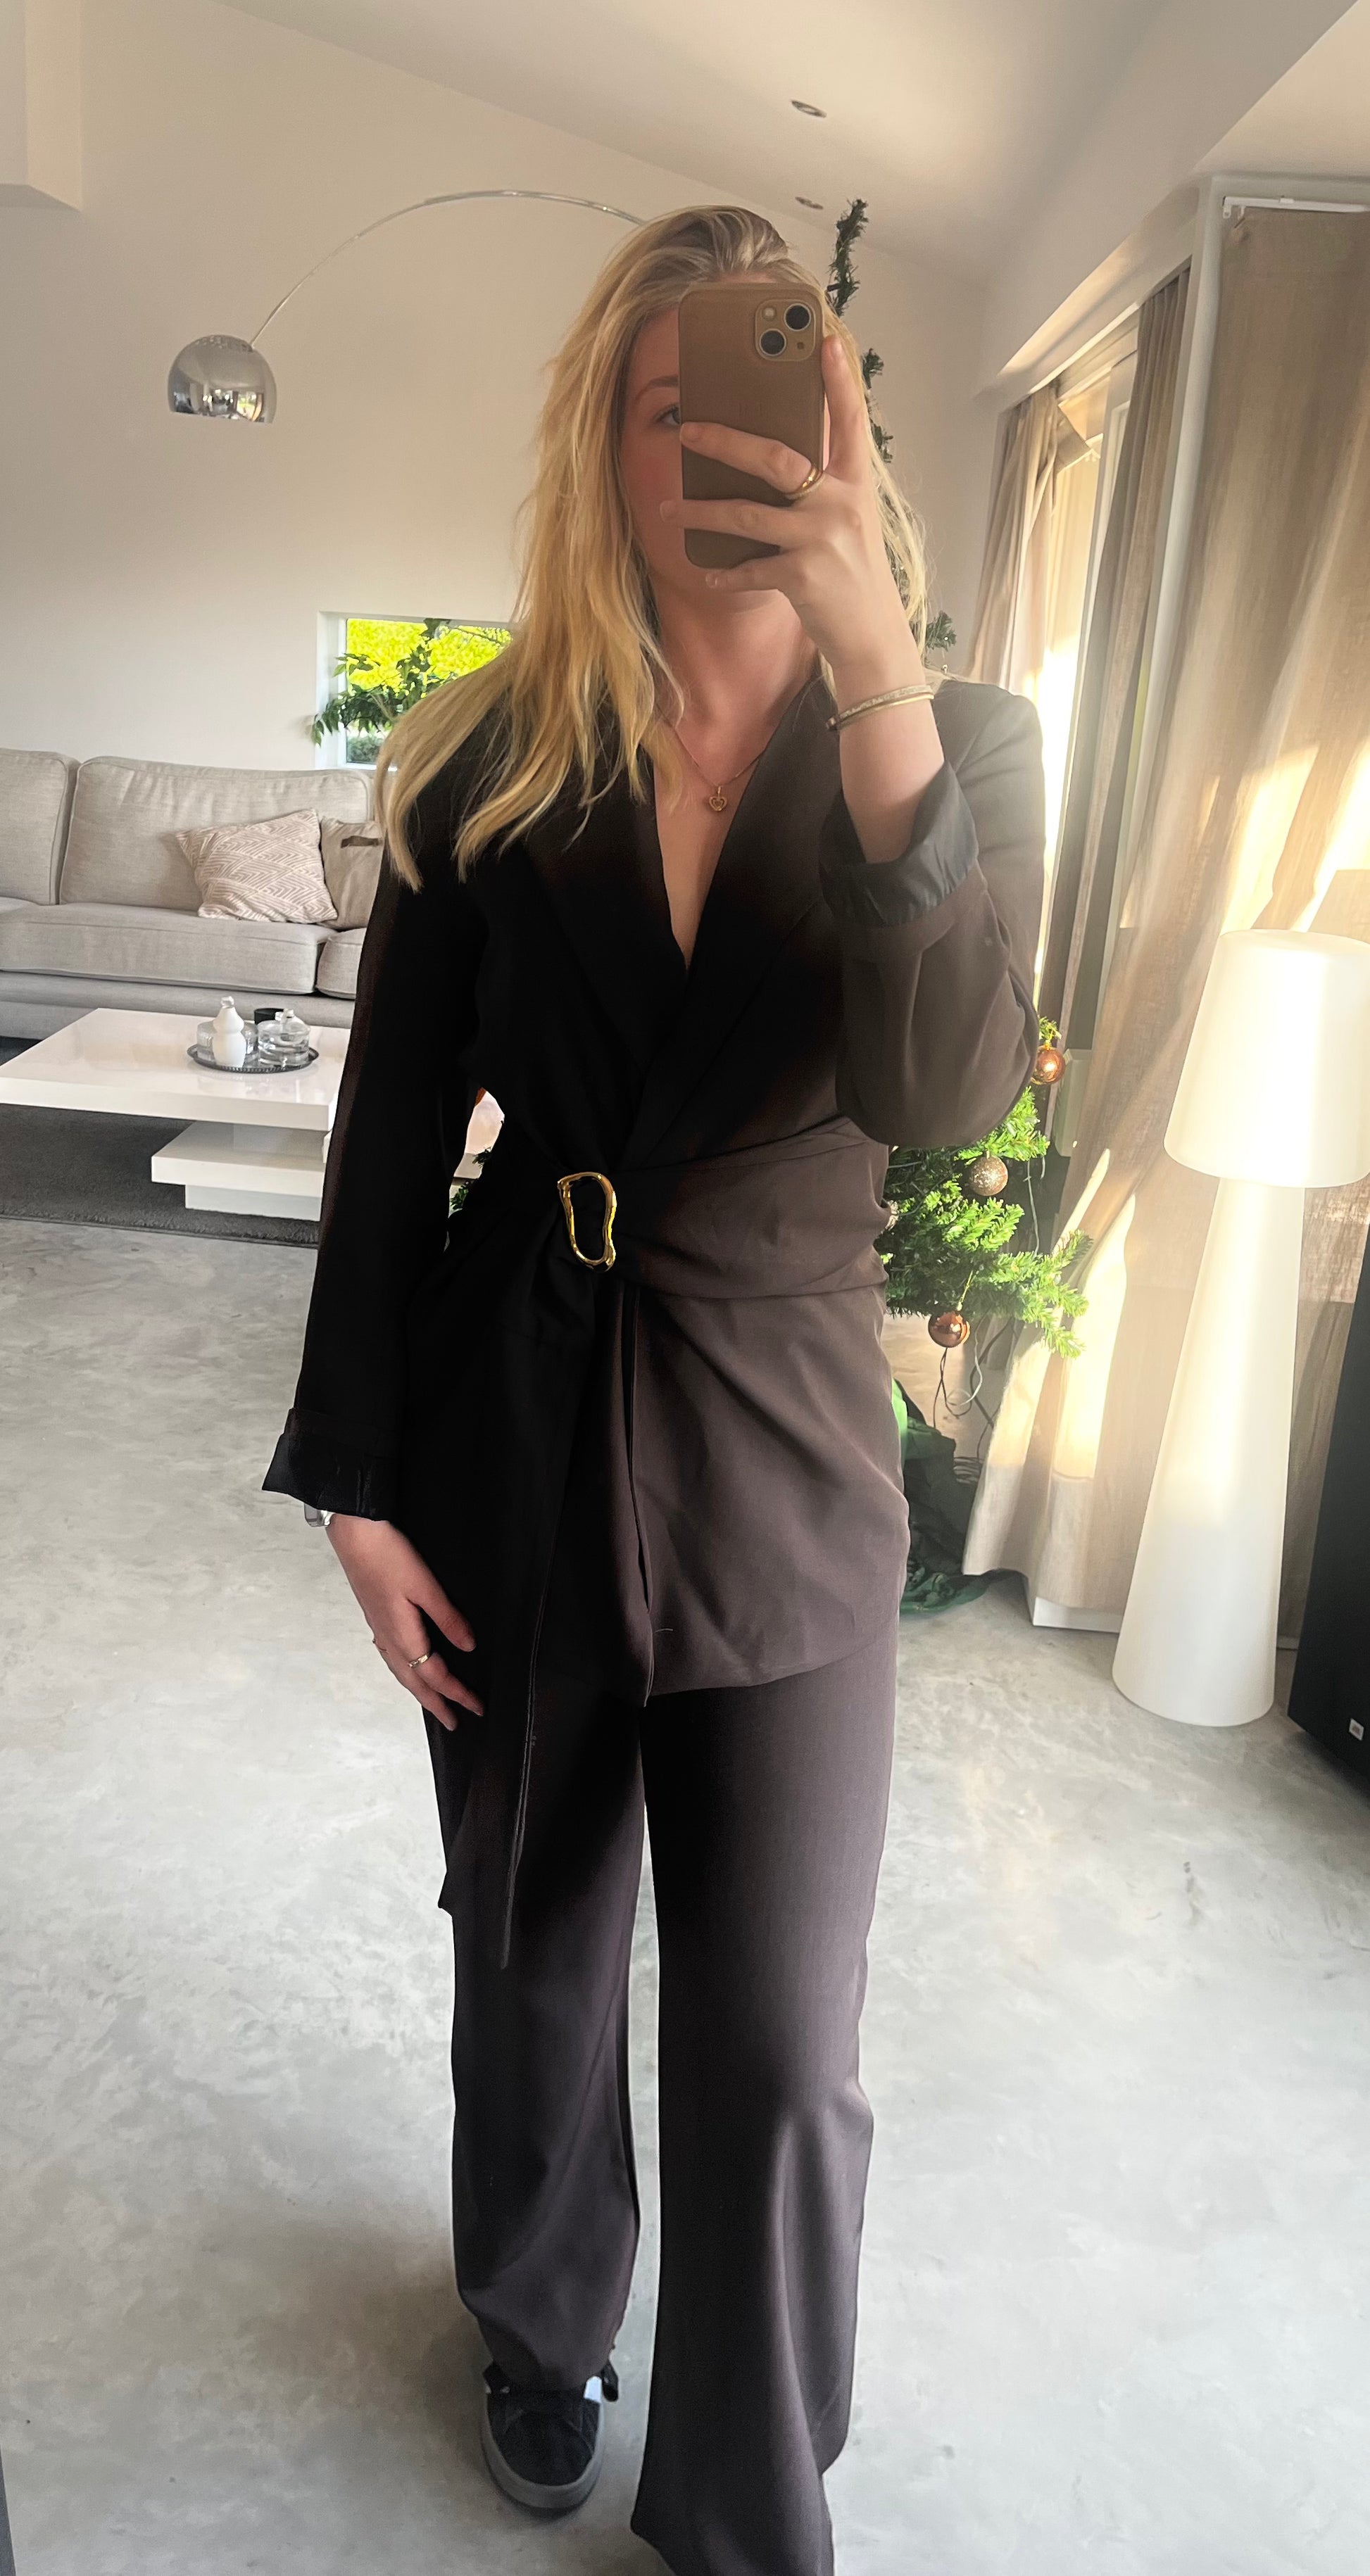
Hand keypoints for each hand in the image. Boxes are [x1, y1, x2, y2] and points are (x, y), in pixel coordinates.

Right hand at [327, 1515, 480, 1731]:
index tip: (476, 1707)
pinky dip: (404, 1670)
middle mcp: (388, 1638)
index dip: (457, 1693)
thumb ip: (448, 1617)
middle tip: (453, 1722)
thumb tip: (468, 1646)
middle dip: (436, 1703)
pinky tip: (407, 1665)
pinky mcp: (375, 1616)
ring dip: (418, 1690)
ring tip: (433, 1702)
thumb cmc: (386, 1555)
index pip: (435, 1675)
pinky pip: (392, 1656)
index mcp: (402, 1634)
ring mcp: (379, 1628)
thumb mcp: (425, 1585)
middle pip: (414, 1682)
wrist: (353, 1534)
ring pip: (401, 1671)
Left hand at [661, 331, 922, 698]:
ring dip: (701, 511)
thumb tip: (771, 461)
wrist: (873, 636)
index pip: (849, 421)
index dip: (837, 381)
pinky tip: (706, 572)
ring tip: (667, 507)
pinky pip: (749, 569)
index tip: (823, 339)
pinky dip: (724, 573)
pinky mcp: (804, 578)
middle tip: (688, 431)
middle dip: (726, 442)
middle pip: (776, 460)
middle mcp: (840, 505)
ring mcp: (822, 541)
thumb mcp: (849, 522)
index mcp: (855, 484)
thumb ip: (821, 489)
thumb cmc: (854, 575)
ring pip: (748, 515)